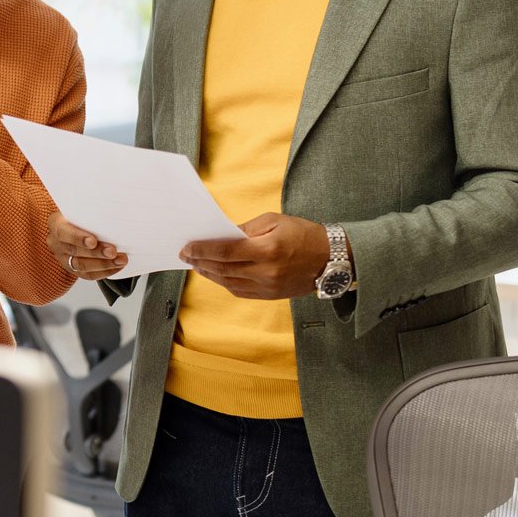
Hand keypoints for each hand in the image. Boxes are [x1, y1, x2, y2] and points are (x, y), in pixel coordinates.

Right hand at [48, 212, 127, 280]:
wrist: (78, 223)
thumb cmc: (82, 213)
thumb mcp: (82, 207)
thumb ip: (92, 209)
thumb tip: (114, 207)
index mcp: (56, 224)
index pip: (63, 232)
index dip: (78, 238)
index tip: (93, 241)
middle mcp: (56, 243)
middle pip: (75, 251)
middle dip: (96, 253)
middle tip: (113, 251)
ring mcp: (63, 258)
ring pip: (82, 266)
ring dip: (104, 264)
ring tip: (120, 259)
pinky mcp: (73, 269)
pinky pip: (88, 275)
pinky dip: (105, 271)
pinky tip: (117, 266)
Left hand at [181, 214, 331, 299]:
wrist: (330, 259)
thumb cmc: (303, 234)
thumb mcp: (275, 220)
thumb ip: (246, 229)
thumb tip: (222, 236)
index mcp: (268, 250)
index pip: (226, 252)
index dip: (203, 250)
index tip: (187, 247)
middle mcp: (266, 272)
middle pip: (223, 269)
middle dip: (201, 262)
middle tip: (186, 255)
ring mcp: (268, 287)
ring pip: (229, 282)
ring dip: (209, 274)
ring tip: (196, 264)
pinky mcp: (270, 296)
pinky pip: (240, 291)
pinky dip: (224, 282)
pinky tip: (215, 274)